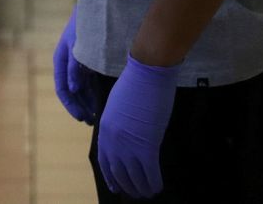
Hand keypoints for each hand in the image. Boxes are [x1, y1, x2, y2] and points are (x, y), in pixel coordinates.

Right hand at [52, 7, 94, 124]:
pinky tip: (103, 99)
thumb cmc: (86, 23)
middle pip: (73, 91)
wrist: (100, 5)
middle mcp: (69, 63)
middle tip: (92, 121)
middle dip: (81, 106)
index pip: (63, 88)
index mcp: (61, 60)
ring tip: (98, 115)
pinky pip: (91, 80)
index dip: (71, 105)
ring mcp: (80, 62)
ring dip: (89, 101)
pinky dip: (95, 91)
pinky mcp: (91, 59)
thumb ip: (75, 66)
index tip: (81, 118)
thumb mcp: (78, 44)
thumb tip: (73, 90)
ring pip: (83, 87)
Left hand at [96, 54, 175, 198]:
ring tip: (148, 193)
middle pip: (118, 172)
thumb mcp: (117, 105)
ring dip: (141, 188)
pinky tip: (158, 186)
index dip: (111, 176)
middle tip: (135, 193)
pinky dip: (154, 182)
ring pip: (134, 177)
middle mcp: (113, 142)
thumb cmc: (135, 82)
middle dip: (127, 186)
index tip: (116, 185)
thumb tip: (126, 136)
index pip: (105, 161)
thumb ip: (117, 124)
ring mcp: (129, 146)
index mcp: (104, 130)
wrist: (148, 72)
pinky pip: (150, 172)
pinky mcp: (147, 146)